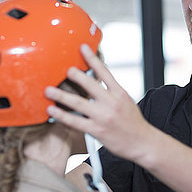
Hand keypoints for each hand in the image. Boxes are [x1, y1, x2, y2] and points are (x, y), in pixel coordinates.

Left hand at [45, 44, 156, 162]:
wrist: (142, 143)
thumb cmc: (134, 123)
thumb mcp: (126, 101)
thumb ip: (112, 91)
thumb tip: (98, 81)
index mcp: (119, 93)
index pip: (104, 71)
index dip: (92, 59)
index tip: (82, 48)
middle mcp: (111, 102)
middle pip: (89, 84)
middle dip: (75, 75)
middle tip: (64, 70)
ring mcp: (102, 116)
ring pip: (78, 103)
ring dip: (61, 95)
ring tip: (49, 90)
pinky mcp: (96, 130)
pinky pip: (75, 121)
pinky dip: (61, 115)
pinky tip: (52, 111)